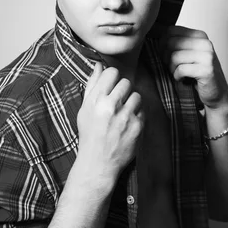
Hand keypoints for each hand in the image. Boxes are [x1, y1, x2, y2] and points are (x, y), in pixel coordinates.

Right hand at [77, 63, 143, 178]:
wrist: (98, 162)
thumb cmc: (90, 133)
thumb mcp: (85, 109)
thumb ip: (92, 85)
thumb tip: (99, 65)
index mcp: (96, 100)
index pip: (112, 73)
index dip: (113, 78)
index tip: (111, 86)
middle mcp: (111, 106)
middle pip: (126, 82)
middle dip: (123, 91)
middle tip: (117, 103)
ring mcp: (126, 117)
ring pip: (137, 96)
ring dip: (132, 103)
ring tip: (123, 115)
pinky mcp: (138, 127)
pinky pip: (143, 111)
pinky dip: (137, 116)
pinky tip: (127, 125)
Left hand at [158, 26, 227, 110]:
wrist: (216, 93)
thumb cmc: (198, 74)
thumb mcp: (188, 54)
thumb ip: (176, 43)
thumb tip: (155, 35)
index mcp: (200, 36)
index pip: (171, 30)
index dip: (162, 43)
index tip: (165, 54)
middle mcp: (205, 43)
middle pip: (171, 42)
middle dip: (165, 57)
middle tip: (171, 66)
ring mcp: (207, 56)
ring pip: (174, 57)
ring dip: (172, 69)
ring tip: (178, 73)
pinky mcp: (206, 70)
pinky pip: (181, 70)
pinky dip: (177, 77)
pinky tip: (183, 79)